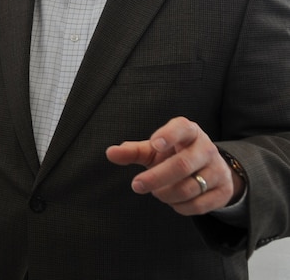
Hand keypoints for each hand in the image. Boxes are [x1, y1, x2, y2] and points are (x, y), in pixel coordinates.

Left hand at [105, 116, 242, 215]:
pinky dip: (180, 207)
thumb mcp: (154, 150)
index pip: (181, 128)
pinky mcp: (224, 190)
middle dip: (156, 177)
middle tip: (136, 185)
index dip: (168, 135)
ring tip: (157, 193)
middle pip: (182, 165)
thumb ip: (133, 151)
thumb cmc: (174, 154)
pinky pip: (199, 205)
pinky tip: (173, 201)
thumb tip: (110, 153)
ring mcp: (218, 170)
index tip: (154, 144)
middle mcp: (206, 148)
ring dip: (166, 194)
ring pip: (189, 188)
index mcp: (189, 131)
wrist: (209, 169)